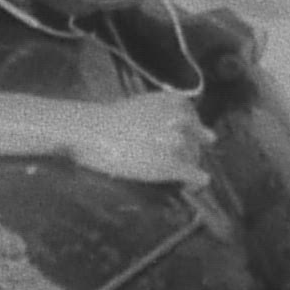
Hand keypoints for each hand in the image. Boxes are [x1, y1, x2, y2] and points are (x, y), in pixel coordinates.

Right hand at [66, 93, 213, 185]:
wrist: (92, 131)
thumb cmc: (107, 118)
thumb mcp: (142, 104)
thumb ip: (163, 111)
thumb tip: (178, 126)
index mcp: (175, 102)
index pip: (193, 120)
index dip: (190, 132)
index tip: (184, 141)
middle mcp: (182, 120)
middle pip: (197, 140)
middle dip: (190, 150)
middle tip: (177, 160)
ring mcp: (179, 143)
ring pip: (195, 159)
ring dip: (188, 167)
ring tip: (178, 176)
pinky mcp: (173, 165)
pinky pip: (196, 177)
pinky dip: (195, 182)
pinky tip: (190, 186)